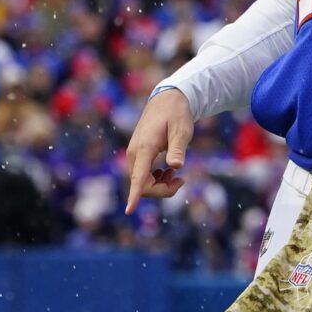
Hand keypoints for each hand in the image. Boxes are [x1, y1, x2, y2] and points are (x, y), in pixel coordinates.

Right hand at [124, 87, 193, 213]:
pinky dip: (156, 179)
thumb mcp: (182, 130)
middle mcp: (135, 154)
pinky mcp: (138, 156)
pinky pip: (143, 176)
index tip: (129, 210)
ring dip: (160, 185)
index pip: (138, 177)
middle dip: (162, 190)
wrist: (167, 100)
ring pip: (143, 183)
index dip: (135, 195)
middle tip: (182, 181)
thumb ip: (178, 148)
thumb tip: (176, 166)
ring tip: (178, 176)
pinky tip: (168, 172)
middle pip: (143, 185)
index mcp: (144, 148)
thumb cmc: (176, 114)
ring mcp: (135, 155)